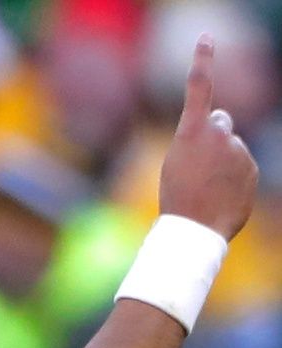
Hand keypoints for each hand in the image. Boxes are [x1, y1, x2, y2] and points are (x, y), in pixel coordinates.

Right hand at [159, 35, 258, 240]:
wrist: (195, 228)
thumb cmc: (176, 197)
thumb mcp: (176, 162)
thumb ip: (199, 139)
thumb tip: (225, 129)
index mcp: (192, 131)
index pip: (198, 87)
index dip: (202, 61)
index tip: (206, 37)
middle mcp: (220, 134)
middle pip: (221, 122)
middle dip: (214, 135)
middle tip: (198, 164)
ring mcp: (239, 150)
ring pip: (231, 147)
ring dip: (222, 161)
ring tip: (207, 187)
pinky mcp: (252, 168)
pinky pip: (241, 166)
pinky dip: (232, 178)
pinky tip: (220, 195)